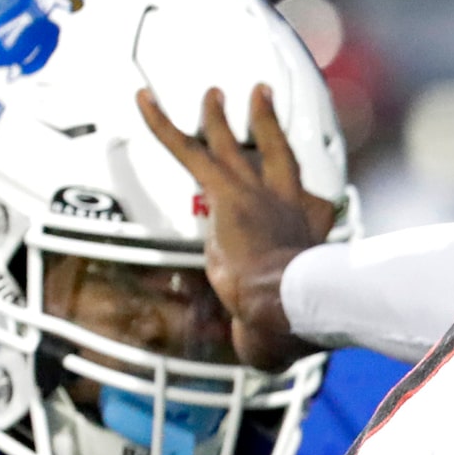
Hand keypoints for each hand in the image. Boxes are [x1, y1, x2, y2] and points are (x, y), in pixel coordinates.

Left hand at [135, 83, 340, 371]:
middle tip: (257, 97)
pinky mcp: (223, 190)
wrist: (290, 302)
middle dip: (264, 123)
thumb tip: (268, 361)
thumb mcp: (292, 326)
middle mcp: (286, 200)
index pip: (310, 205)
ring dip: (215, 116)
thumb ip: (277, 331)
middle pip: (273, 151)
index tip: (312, 195)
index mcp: (308, 230)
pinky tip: (141, 98)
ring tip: (210, 93)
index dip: (310, 197)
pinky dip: (160, 122)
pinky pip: (185, 148)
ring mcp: (254, 191)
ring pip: (229, 143)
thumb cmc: (294, 322)